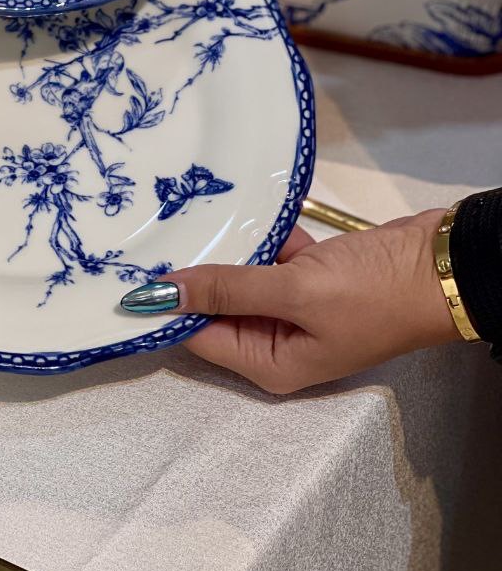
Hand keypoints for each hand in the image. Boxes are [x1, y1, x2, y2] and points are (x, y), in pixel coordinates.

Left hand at [127, 210, 460, 392]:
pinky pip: (268, 253)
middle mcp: (276, 340)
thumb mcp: (296, 292)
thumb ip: (229, 289)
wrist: (443, 265)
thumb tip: (163, 293)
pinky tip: (239, 206)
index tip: (128, 272)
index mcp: (270, 363)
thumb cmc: (374, 293)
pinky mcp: (309, 274)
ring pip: (240, 274)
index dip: (166, 308)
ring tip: (185, 210)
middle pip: (215, 306)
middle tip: (149, 230)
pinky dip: (260, 234)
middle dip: (192, 273)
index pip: (199, 336)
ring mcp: (293, 306)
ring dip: (226, 246)